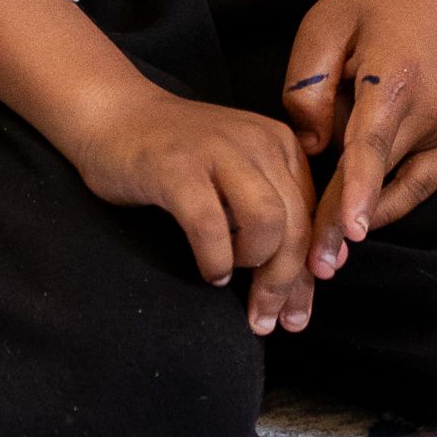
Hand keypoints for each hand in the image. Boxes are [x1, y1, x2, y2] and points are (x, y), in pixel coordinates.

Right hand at [51, 77, 319, 335]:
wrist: (115, 116)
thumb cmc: (178, 158)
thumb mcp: (239, 175)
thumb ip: (277, 210)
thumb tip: (321, 271)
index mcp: (281, 145)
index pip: (313, 217)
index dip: (310, 274)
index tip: (297, 315)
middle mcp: (259, 142)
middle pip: (296, 225)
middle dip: (285, 283)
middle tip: (265, 320)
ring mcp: (218, 151)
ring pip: (266, 222)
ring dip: (254, 265)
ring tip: (230, 274)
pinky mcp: (177, 168)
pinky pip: (211, 226)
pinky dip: (215, 258)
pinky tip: (210, 271)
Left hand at [280, 0, 436, 277]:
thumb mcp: (322, 28)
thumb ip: (308, 91)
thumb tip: (313, 150)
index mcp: (394, 80)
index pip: (371, 149)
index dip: (357, 195)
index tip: (348, 235)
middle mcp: (433, 108)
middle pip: (381, 178)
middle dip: (346, 219)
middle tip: (315, 265)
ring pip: (405, 185)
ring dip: (371, 215)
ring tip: (332, 249)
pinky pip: (425, 178)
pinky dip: (395, 196)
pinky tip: (365, 213)